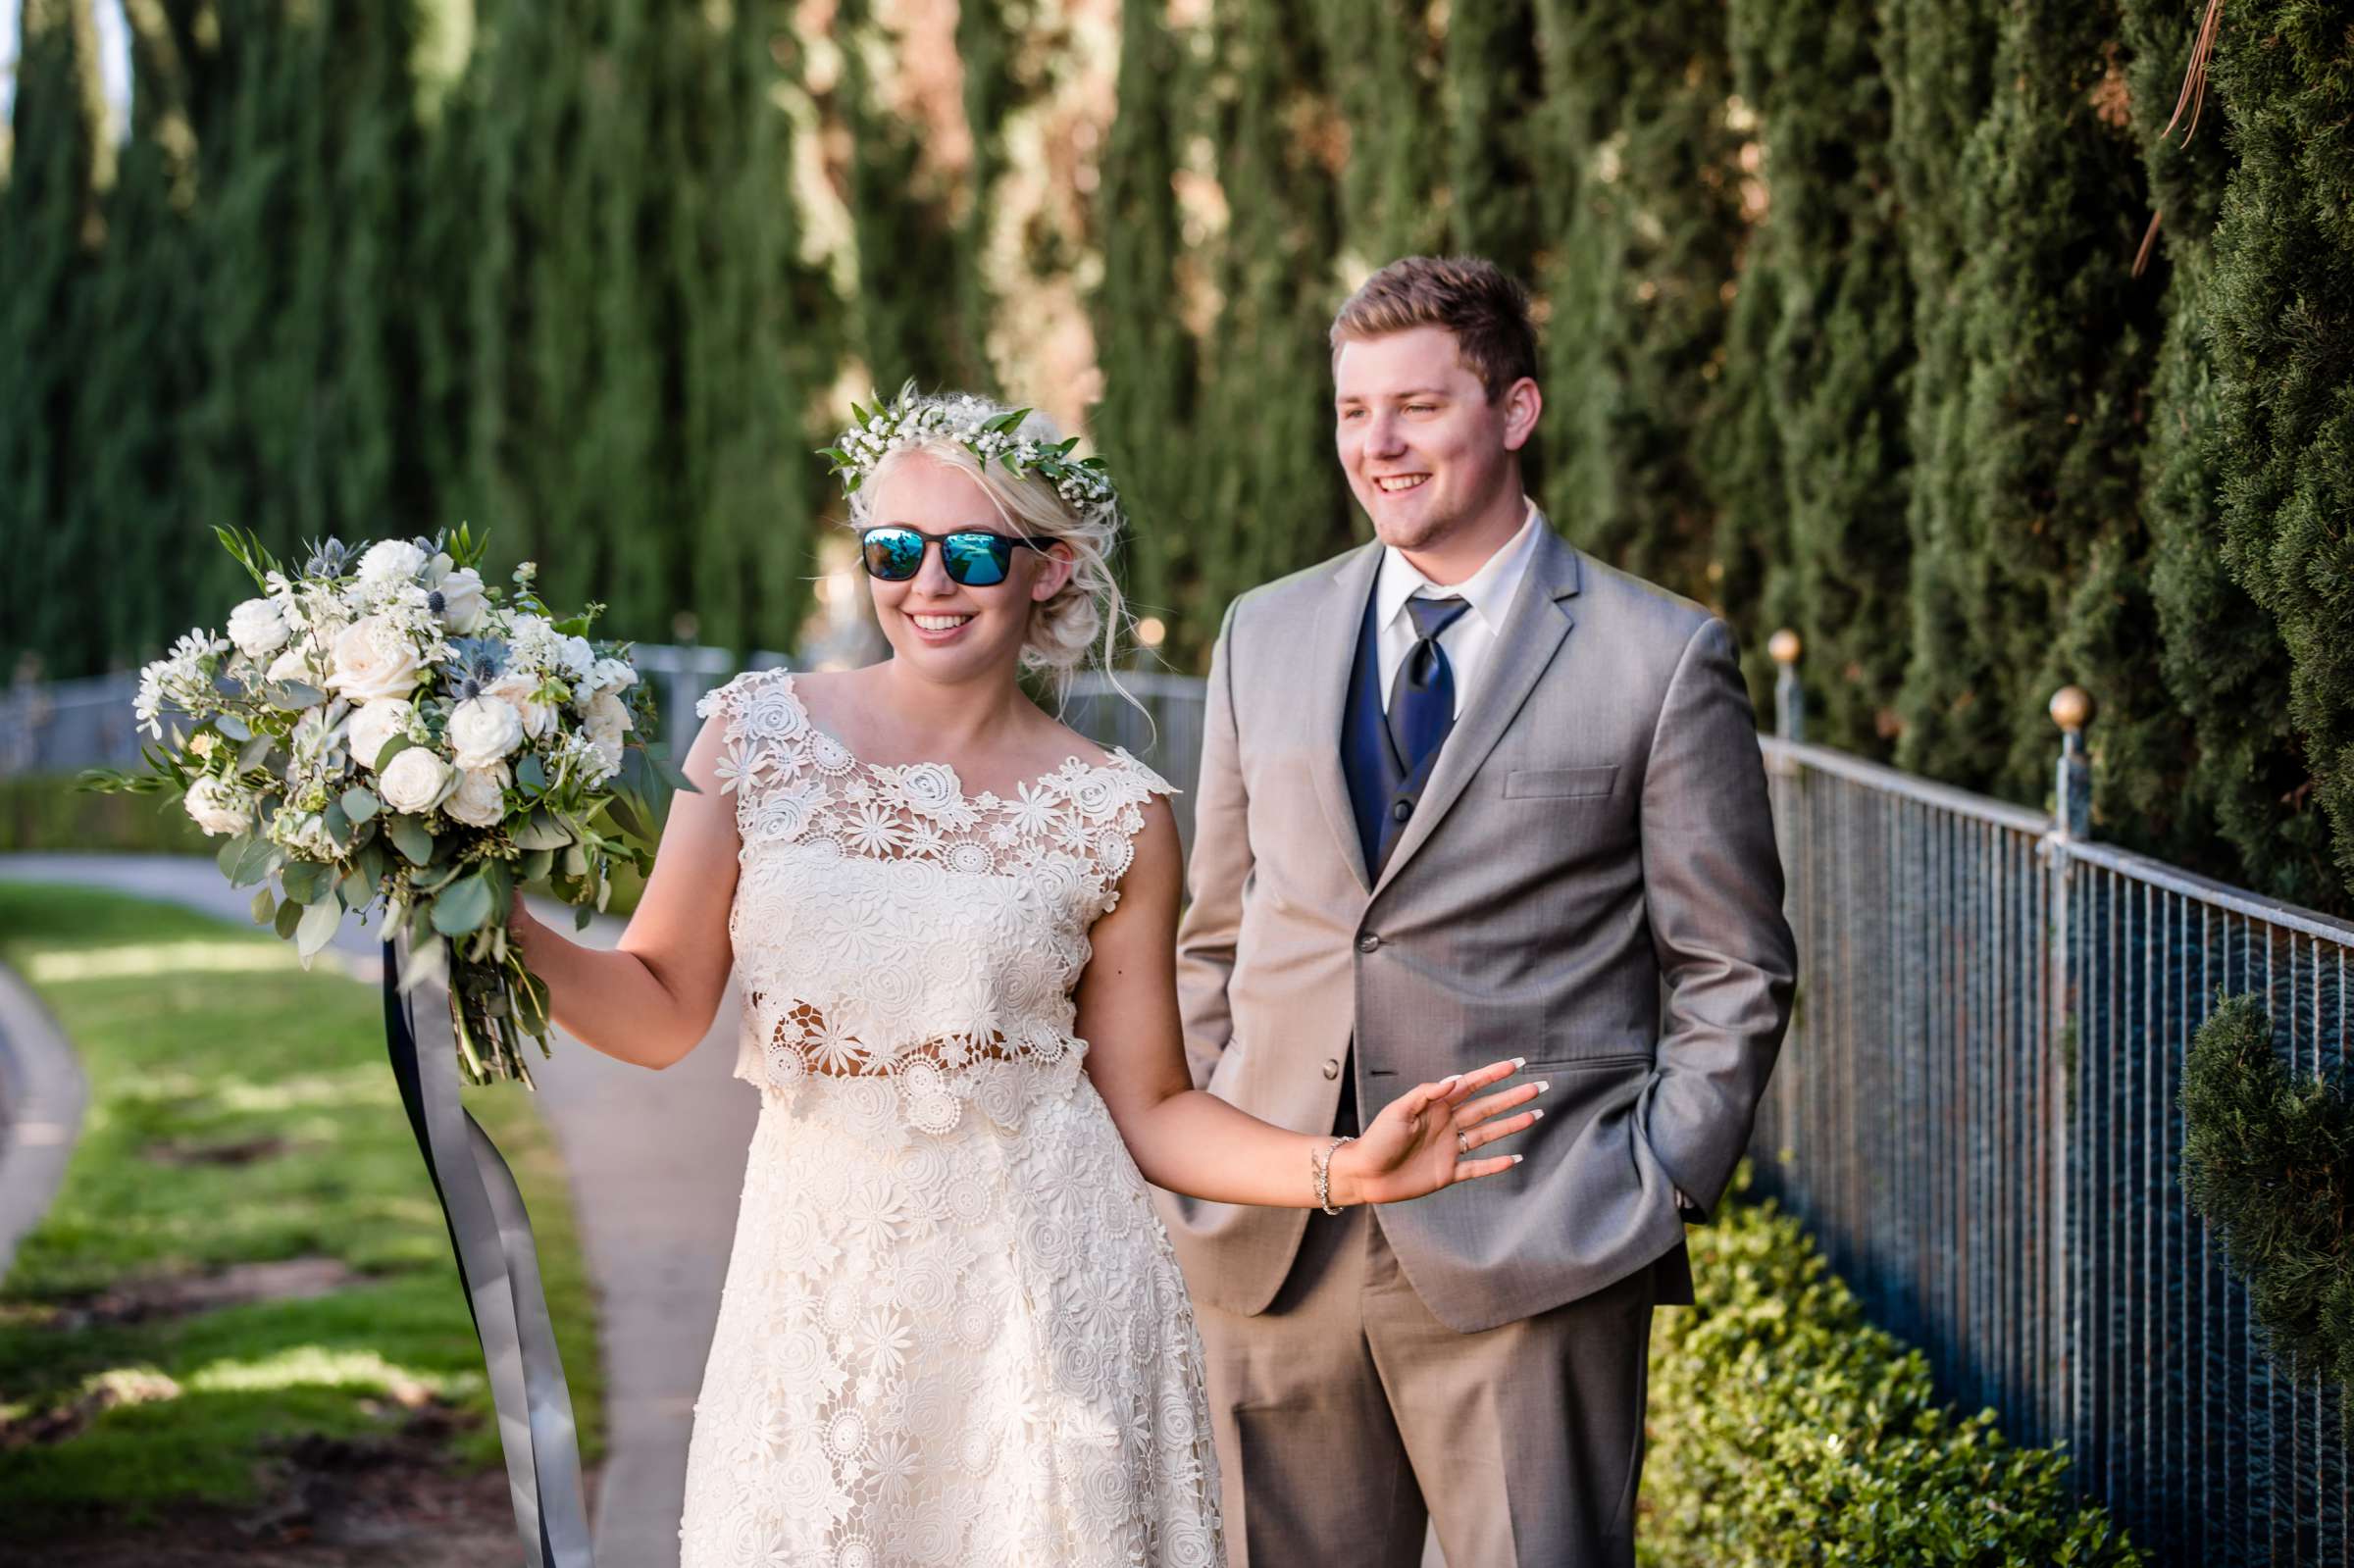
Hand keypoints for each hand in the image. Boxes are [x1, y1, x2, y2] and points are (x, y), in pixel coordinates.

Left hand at [1329, 1058, 1545, 1206]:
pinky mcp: (1448, 1173)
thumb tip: (1455, 1079)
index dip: (1493, 1075)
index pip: (1471, 1086)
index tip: (1516, 1064)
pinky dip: (1496, 1165)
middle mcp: (1448, 1125)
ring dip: (1512, 1124)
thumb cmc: (1377, 1139)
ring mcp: (1450, 1149)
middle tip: (1539, 1087)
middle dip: (1513, 1097)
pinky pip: (1477, 1167)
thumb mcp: (1399, 1111)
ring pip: (1489, 1134)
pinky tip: (1515, 1158)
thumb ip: (1426, 1094)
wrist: (1364, 1174)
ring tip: (1536, 1115)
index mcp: (1437, 1107)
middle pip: (1488, 1108)